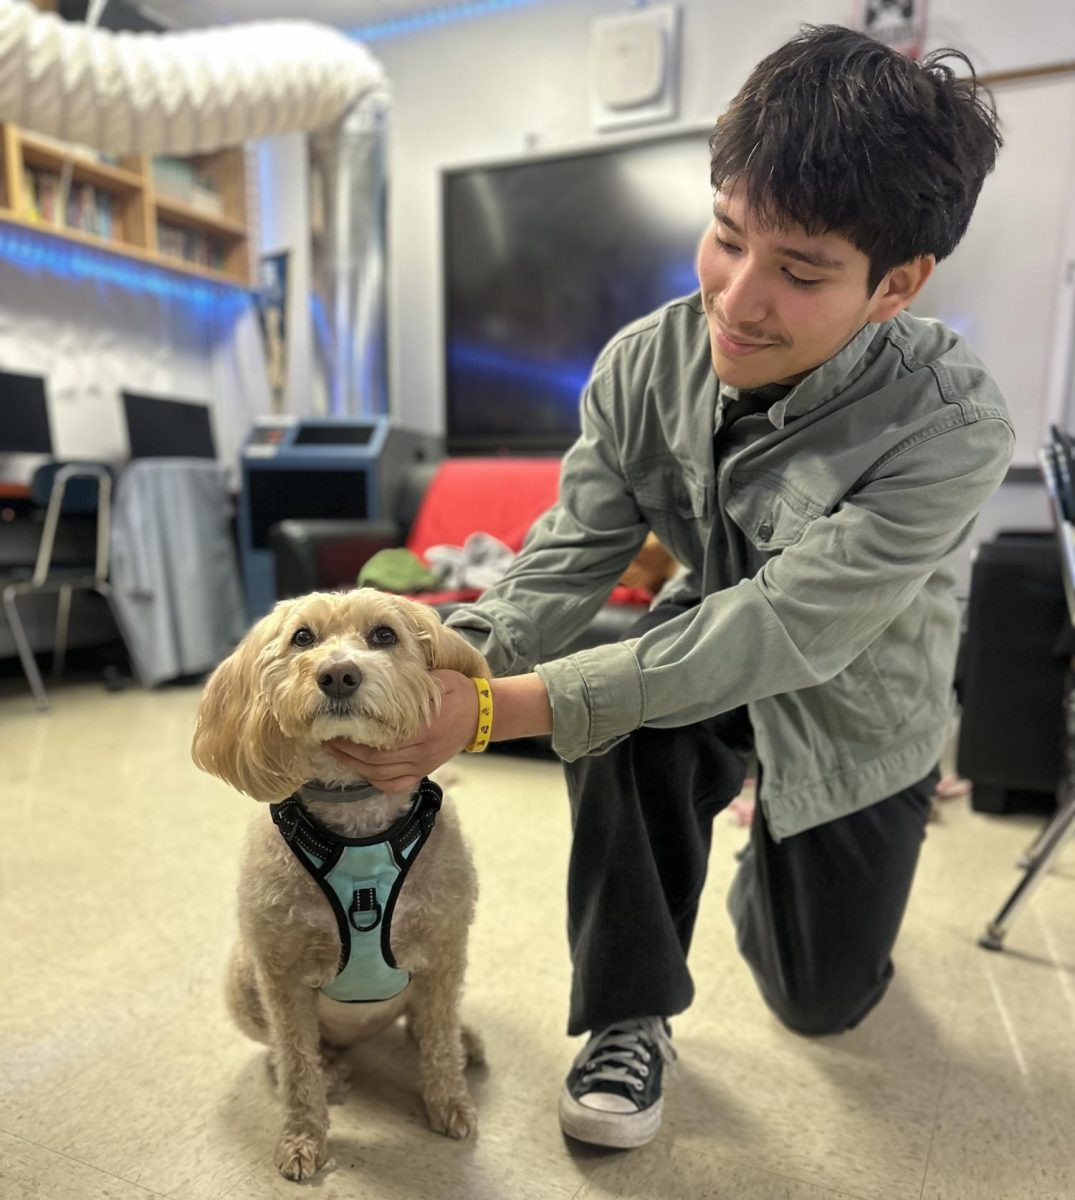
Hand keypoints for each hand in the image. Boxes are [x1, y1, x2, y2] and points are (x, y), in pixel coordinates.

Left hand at [327, 669, 477, 793]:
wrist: (481, 714)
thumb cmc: (457, 691)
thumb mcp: (438, 678)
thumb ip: (413, 680)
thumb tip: (378, 674)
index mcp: (425, 726)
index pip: (382, 737)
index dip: (355, 734)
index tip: (336, 724)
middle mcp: (422, 749)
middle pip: (376, 758)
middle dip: (347, 749)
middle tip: (326, 737)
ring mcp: (423, 764)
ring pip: (381, 773)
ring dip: (354, 764)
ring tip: (335, 750)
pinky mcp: (424, 771)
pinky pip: (395, 784)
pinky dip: (374, 780)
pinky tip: (360, 769)